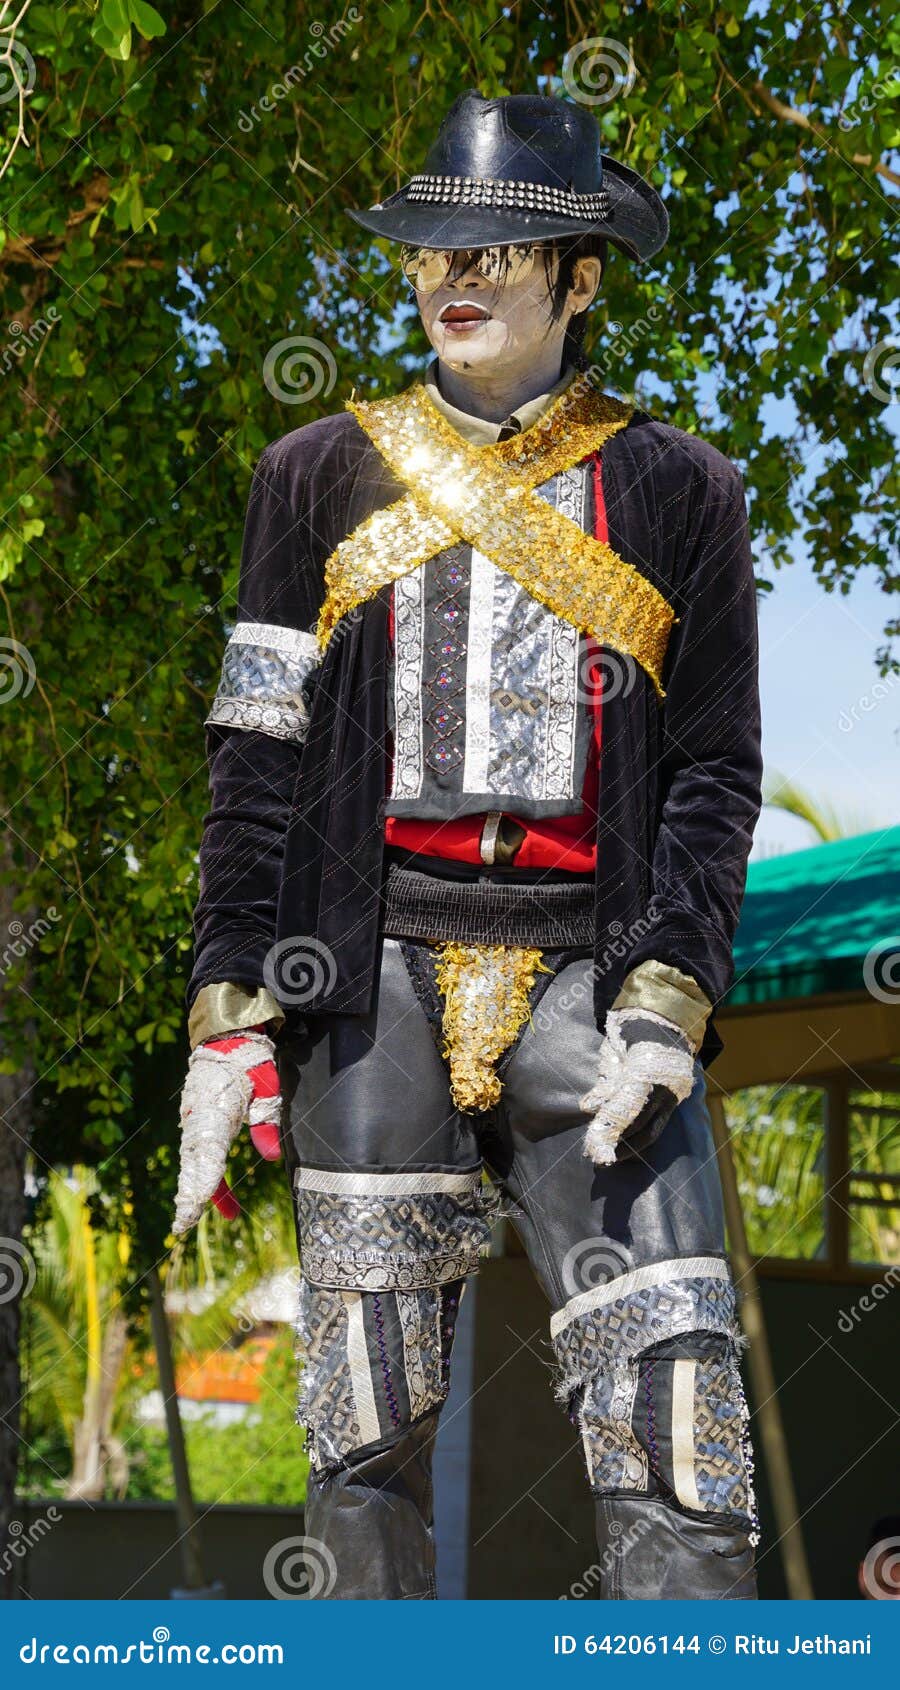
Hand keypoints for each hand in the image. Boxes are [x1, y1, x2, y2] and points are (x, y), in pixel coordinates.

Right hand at [173, 1027, 281, 1236]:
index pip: (207, 1151)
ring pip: (195, 1161)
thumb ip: (267, 1120)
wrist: (226, 1037)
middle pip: (194, 1162)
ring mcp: (195, 1120)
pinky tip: (220, 1200)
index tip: (196, 1205)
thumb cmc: (250, 1059)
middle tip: (183, 1225)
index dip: (202, 1180)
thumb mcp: (267, 1084)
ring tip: (207, 1218)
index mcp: (214, 1109)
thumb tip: (270, 1157)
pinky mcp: (198, 1122)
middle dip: (191, 1193)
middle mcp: (199, 1117)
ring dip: (199, 1189)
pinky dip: (207, 1178)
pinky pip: (201, 1154)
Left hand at [580, 1008, 695, 1167]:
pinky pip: (657, 1126)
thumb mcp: (614, 1051)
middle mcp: (663, 1088)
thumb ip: (605, 1081)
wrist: (667, 1020)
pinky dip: (640, 1139)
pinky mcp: (674, 1101)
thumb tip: (588, 1107)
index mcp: (646, 1073)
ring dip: (629, 1148)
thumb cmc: (633, 1032)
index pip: (626, 1111)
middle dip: (617, 1146)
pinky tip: (625, 1147)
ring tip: (608, 1158)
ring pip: (651, 1131)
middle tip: (595, 1158)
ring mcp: (672, 1095)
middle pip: (640, 1127)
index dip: (609, 1131)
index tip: (592, 1145)